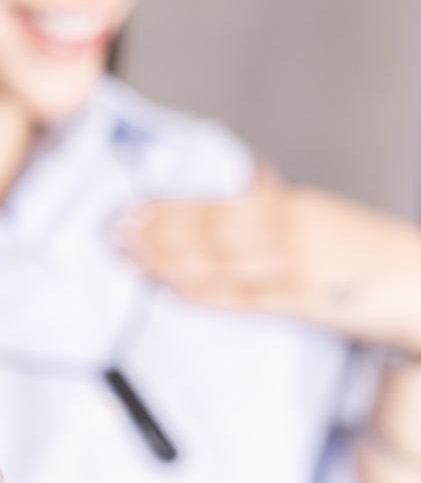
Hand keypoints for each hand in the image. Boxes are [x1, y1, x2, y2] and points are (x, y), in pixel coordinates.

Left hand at [108, 163, 420, 354]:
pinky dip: (211, 294)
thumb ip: (282, 203)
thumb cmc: (370, 258)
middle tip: (112, 233)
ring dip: (171, 260)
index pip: (216, 205)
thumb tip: (247, 180)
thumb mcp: (323, 219)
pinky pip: (249, 298)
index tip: (130, 209)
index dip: (169, 208)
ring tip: (131, 260)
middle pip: (210, 230)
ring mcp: (298, 264)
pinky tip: (177, 293)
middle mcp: (290, 228)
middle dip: (157, 232)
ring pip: (221, 260)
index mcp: (291, 205)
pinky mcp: (309, 301)